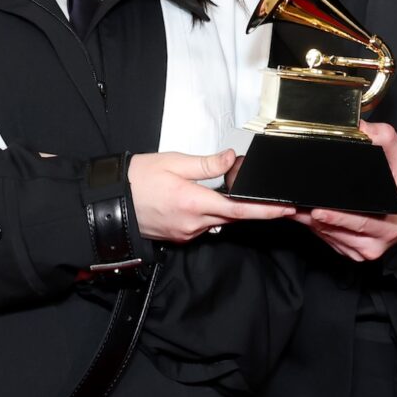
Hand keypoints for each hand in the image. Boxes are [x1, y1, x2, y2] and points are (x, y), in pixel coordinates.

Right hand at [129, 150, 294, 242]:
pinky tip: (203, 200)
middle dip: (250, 208)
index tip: (286, 209)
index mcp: (193, 202)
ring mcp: (186, 233)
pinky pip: (203, 226)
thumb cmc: (138, 179)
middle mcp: (193, 224)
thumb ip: (207, 164)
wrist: (111, 201)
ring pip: (217, 222)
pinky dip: (209, 213)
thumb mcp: (174, 162)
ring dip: (226, 209)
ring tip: (226, 190)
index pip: (239, 210)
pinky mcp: (179, 237)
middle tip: (264, 196)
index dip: (266, 210)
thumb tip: (231, 160)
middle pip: (232, 217)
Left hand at [294, 121, 396, 261]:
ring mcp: (365, 250)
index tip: (317, 210)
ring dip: (310, 224)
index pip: (359, 223)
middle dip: (312, 218)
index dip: (336, 218)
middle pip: (337, 231)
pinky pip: (331, 241)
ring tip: (293, 207)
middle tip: (292, 205)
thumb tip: (361, 126)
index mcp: (389, 223)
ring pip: (330, 238)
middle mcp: (377, 241)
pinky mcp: (355, 252)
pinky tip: (308, 215)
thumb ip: (384, 138)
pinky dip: (318, 229)